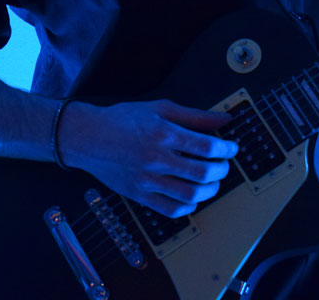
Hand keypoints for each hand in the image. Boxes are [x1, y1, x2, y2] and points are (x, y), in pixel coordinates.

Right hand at [57, 98, 237, 218]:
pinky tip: (191, 196)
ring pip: (190, 195)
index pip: (207, 146)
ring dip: (209, 190)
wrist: (88, 137)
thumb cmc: (122, 120)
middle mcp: (156, 158)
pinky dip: (188, 206)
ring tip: (212, 181)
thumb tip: (223, 118)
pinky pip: (171, 210)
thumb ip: (194, 115)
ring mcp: (147, 180)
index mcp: (163, 133)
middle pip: (203, 172)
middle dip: (222, 169)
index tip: (231, 148)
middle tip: (224, 165)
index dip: (226, 149)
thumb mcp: (160, 108)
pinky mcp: (139, 195)